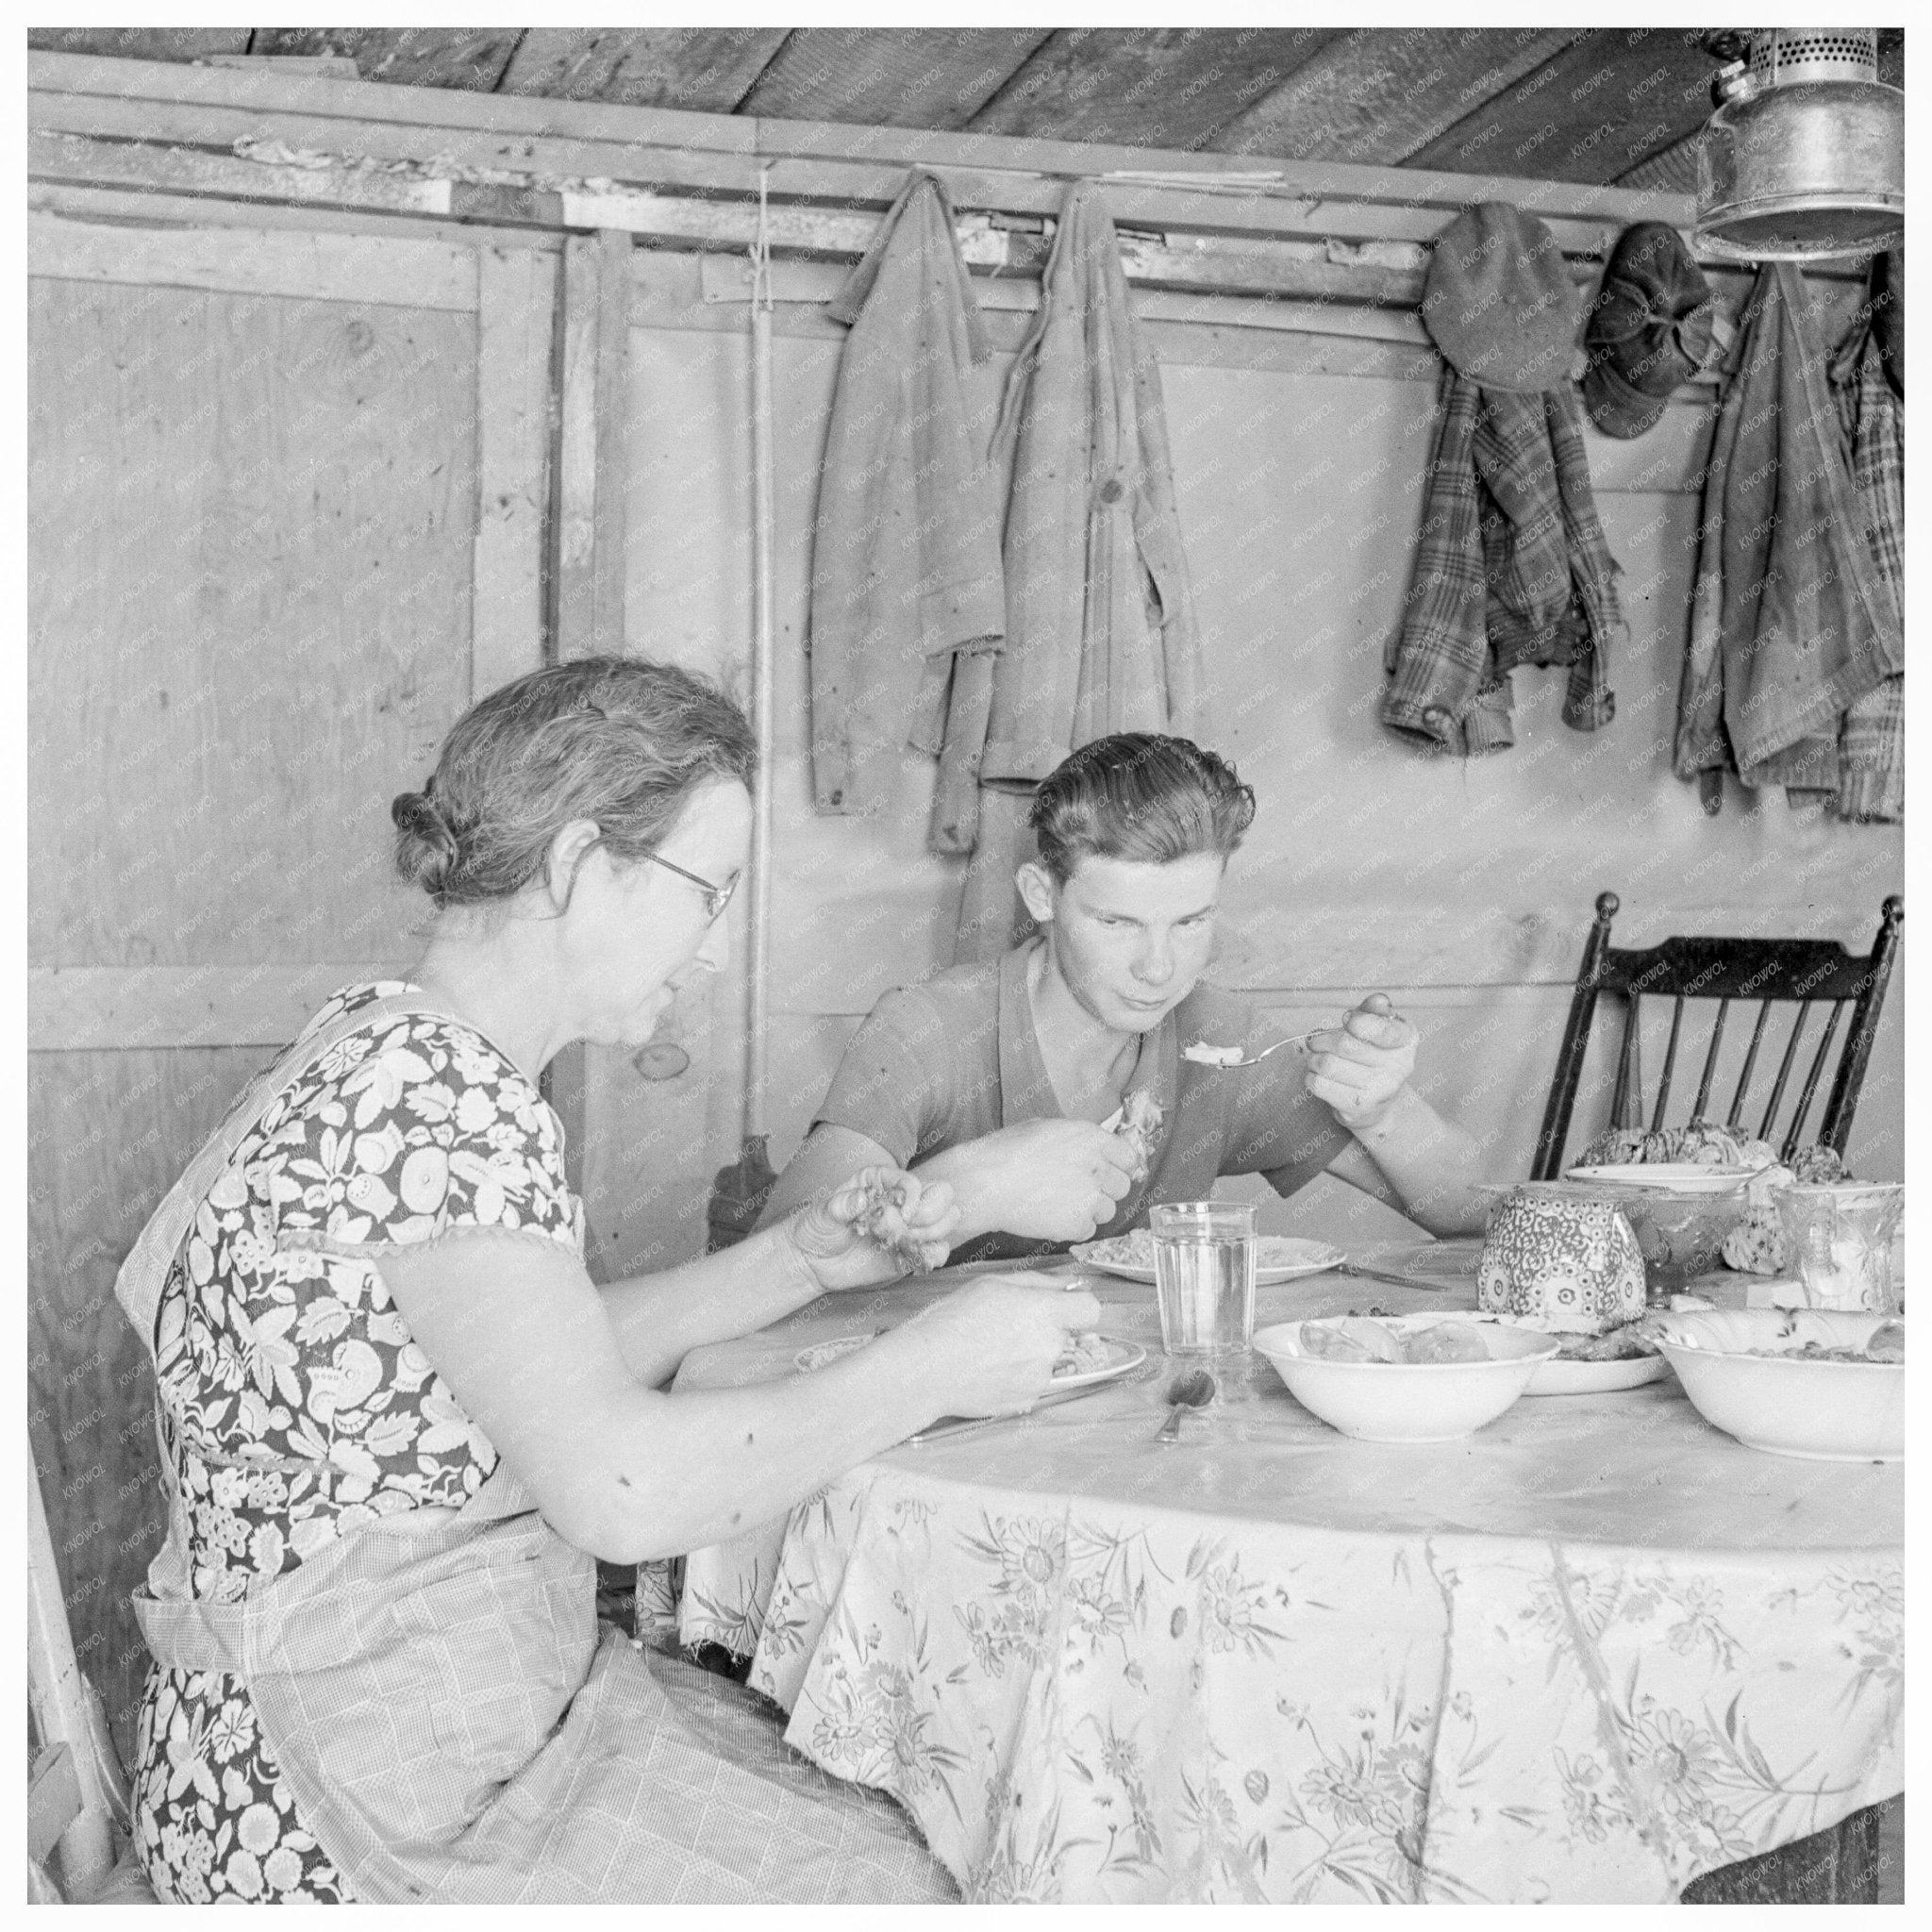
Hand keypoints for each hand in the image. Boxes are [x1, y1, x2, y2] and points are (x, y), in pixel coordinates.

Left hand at [786, 1166, 960, 1290]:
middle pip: (943, 1195)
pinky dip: (934, 1256)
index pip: (914, 1181)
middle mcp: (903, 1199)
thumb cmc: (817, 1228)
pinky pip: (940, 1250)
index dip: (913, 1198)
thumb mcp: (823, 1213)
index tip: (901, 1216)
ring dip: (931, 1234)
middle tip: (906, 1230)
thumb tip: (862, 1198)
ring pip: (948, 1220)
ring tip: (902, 1244)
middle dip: (930, 1215)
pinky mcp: (913, 1251)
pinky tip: (914, 1259)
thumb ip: (841, 1205)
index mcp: (882, 1179)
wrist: (813, 1261)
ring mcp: (911, 1225)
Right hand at [897, 1276, 1104, 1418]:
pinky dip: (1017, 1376)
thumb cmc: (953, 1320)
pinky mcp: (1027, 1399)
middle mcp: (1050, 1345)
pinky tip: (989, 1369)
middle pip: (1064, 1335)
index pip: (1091, 1309)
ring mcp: (1040, 1377)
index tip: (1062, 1305)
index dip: (1077, 1305)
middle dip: (1044, 1329)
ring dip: (1030, 1354)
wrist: (927, 1368)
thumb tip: (1067, 1284)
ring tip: (992, 1350)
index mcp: (1046, 1311)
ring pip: (1047, 1360)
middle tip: (1007, 1326)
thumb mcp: (992, 1283)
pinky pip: (1033, 1382)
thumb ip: (1038, 1282)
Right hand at [929, 1118, 1139, 1241]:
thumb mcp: (1047, 1128)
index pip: (1129, 1157)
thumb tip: (1092, 1149)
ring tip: (1059, 1203)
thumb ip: (1078, 1140)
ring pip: (1107, 1211)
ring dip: (1090, 1210)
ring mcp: (1091, 1198)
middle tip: (1079, 1190)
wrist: (986, 1182)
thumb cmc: (1007, 1151)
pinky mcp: (1078, 1225)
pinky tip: (1051, 1215)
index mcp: (1092, 1138)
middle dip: (1105, 1189)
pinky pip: (1088, 1230)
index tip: (1108, 1172)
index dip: (1118, 1166)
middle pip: (1122, 1186)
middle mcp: (1098, 1167)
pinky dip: (1073, 1227)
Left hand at [1304, 993, 1417, 1136]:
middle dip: (1322, 1040)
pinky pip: (1319, 1085)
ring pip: (1327, 1065)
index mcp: (1406, 1039)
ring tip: (1318, 1059)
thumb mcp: (1376, 1027)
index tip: (1347, 1020)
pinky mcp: (1358, 1108)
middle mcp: (1399, 1066)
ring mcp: (1380, 1090)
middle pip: (1345, 1045)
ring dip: (1313, 1059)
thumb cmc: (1372, 1056)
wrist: (1378, 1104)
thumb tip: (1378, 1001)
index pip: (1381, 1029)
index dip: (1358, 1022)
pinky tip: (1319, 1076)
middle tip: (1316, 1041)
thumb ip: (1373, 1010)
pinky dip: (1311, 1076)